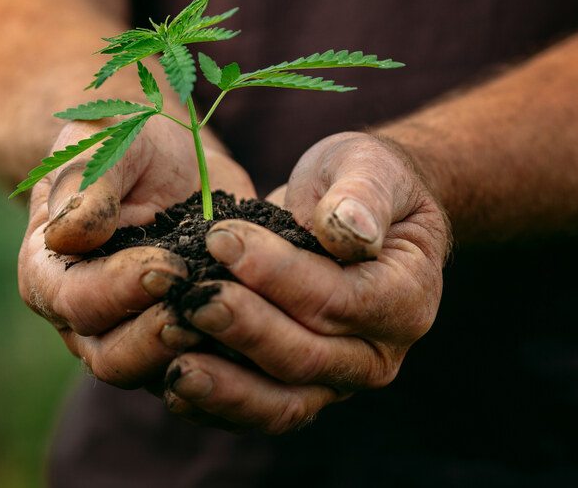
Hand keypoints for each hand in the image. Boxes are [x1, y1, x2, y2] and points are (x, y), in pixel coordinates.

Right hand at [17, 117, 254, 388]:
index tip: (167, 265)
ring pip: (157, 375)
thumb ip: (87, 182)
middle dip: (157, 336)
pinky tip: (260, 333)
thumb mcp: (104, 142)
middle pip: (111, 357)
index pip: (76, 300)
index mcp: (49, 273)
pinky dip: (229, 361)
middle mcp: (82, 320)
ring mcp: (131, 339)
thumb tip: (69, 233)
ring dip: (197, 353)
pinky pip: (202, 372)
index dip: (120, 289)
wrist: (169, 159)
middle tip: (203, 303)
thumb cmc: (124, 143)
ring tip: (234, 320)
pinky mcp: (179, 345)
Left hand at [163, 132, 448, 432]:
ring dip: (225, 388)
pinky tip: (173, 388)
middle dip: (244, 330)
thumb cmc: (361, 181)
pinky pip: (258, 410)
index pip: (338, 299)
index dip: (277, 274)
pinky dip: (217, 406)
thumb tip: (347, 230)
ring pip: (282, 402)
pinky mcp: (298, 389)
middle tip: (192, 300)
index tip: (222, 239)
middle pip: (306, 358)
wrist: (354, 212)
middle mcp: (376, 353)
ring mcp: (336, 379)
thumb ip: (362, 195)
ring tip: (175, 368)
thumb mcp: (368, 167)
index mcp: (404, 298)